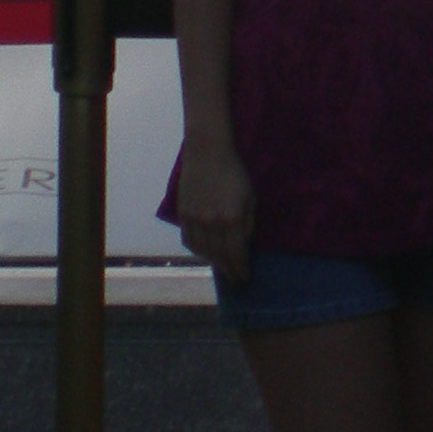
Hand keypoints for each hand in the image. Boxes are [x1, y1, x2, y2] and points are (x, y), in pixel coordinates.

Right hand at [175, 138, 254, 283]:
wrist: (207, 152)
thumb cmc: (234, 173)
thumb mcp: (250, 198)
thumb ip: (247, 224)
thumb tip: (243, 245)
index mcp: (231, 219)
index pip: (236, 254)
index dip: (241, 268)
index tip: (245, 278)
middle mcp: (211, 223)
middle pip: (219, 256)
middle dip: (229, 269)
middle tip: (235, 279)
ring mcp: (194, 219)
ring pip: (202, 251)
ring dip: (213, 261)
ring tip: (222, 266)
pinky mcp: (183, 214)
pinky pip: (188, 240)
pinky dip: (197, 250)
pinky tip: (205, 252)